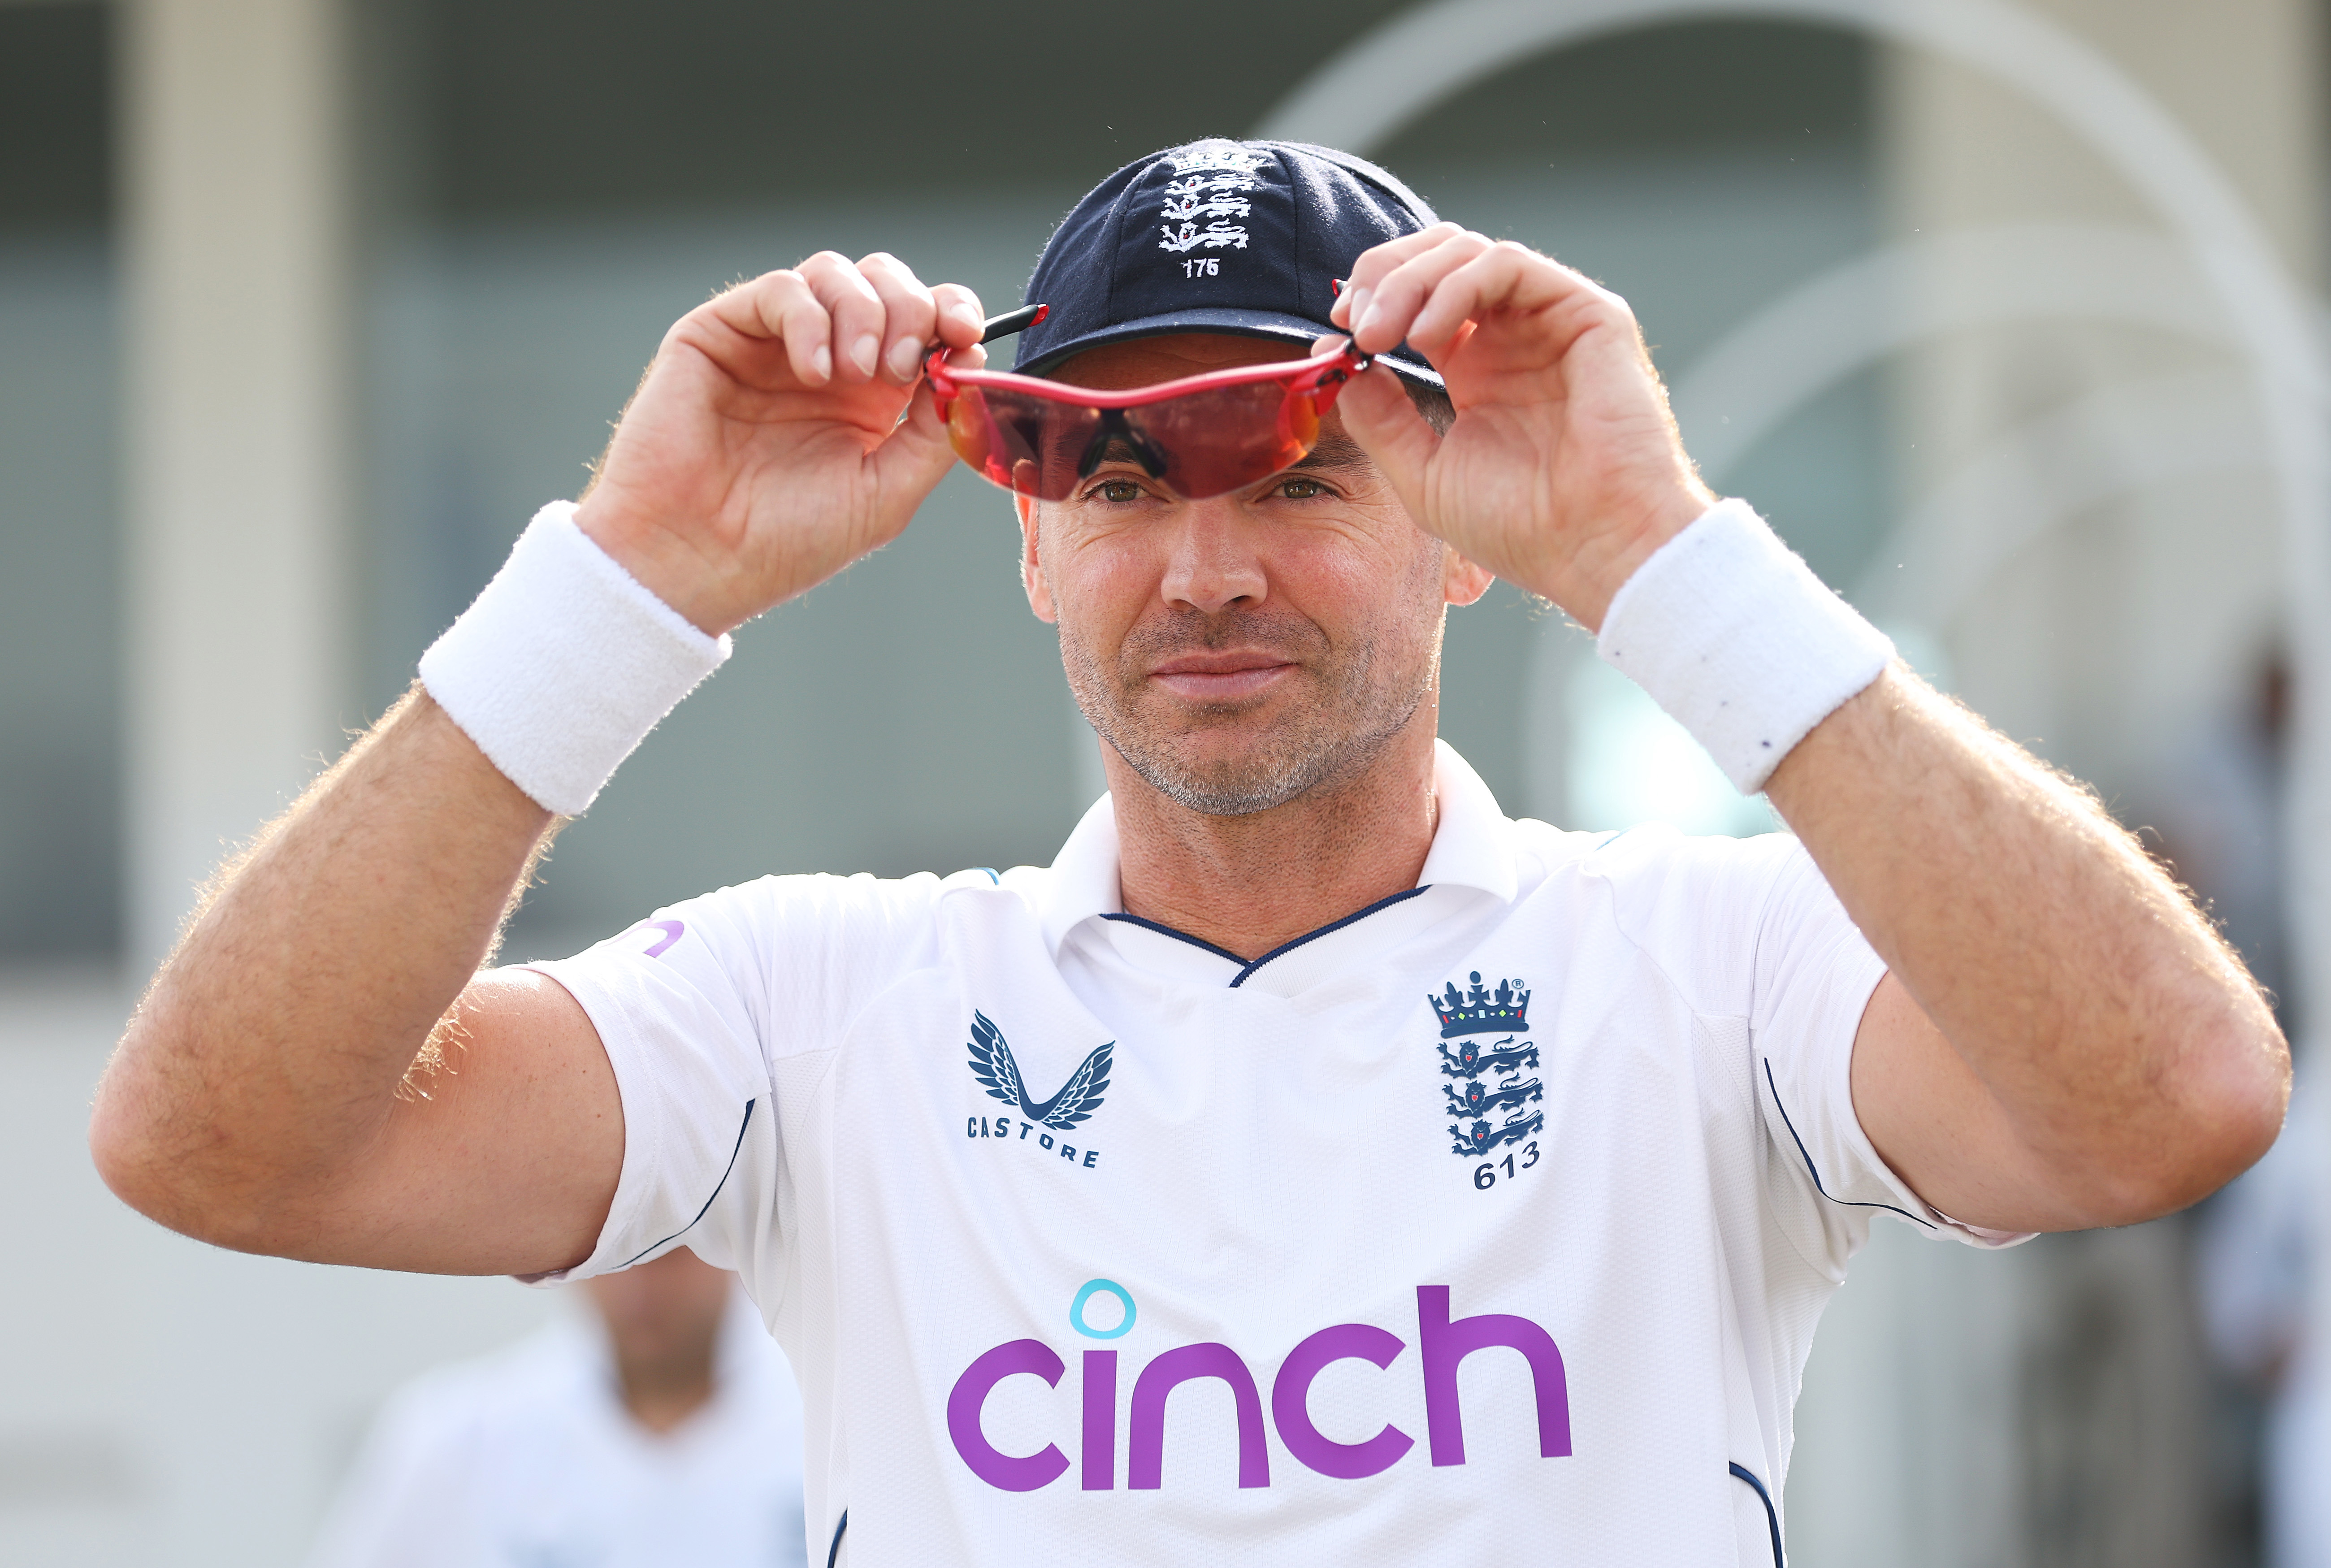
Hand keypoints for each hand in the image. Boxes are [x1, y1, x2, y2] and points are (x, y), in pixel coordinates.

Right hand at [574, 252, 986, 634]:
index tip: (964, 334)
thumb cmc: (785, 542)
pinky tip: (812, 370)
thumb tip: (972, 362)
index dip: (952, 313)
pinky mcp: (722, 332)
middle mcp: (828, 362)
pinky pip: (782, 289)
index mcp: (873, 399)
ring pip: (836, 273)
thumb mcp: (886, 494)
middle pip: (888, 284)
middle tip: (901, 368)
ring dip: (864, 312)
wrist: (697, 560)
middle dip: (912, 310)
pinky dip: (810, 318)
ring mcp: (775, 344)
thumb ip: (935, 432)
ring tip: (856, 373)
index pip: (926, 324)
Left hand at [1328, 225, 1713, 629]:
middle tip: (1355, 319)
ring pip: (1469, 252)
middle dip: (1385, 275)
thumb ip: (1378, 417)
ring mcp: (1548, 321)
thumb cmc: (1521, 527)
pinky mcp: (1586, 314)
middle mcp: (1510, 337)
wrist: (1592, 549)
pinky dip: (1456, 285)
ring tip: (1381, 331)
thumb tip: (1337, 357)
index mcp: (1474, 369)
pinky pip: (1510, 265)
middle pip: (1439, 258)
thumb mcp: (1422, 475)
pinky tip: (1427, 333)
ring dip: (1411, 279)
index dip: (1373, 297)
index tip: (1339, 327)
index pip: (1417, 296)